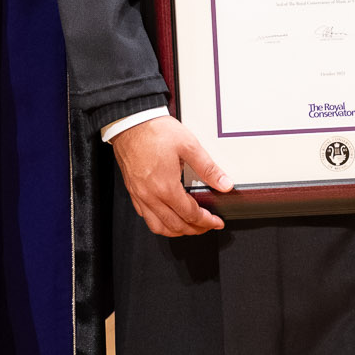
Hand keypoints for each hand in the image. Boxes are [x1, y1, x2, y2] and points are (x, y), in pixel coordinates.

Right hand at [111, 115, 233, 236]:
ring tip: (189, 226)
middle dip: (195, 230)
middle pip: (175, 225)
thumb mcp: (188, 145)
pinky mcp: (133, 191)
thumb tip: (224, 183)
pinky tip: (167, 216)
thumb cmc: (155, 131)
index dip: (206, 221)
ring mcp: (140, 195)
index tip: (216, 222)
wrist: (130, 122)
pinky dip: (159, 223)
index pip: (190, 215)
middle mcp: (151, 196)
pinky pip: (145, 216)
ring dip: (176, 231)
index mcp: (166, 187)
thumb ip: (208, 168)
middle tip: (207, 226)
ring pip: (158, 226)